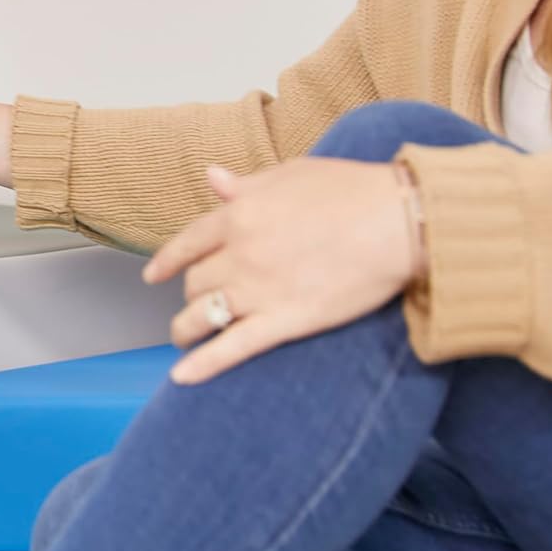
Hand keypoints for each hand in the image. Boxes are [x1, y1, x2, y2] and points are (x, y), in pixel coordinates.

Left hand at [142, 158, 416, 384]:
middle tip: (194, 302)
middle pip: (197, 282)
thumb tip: (212, 177)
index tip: (155, 275)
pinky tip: (183, 376)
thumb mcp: (289, 174)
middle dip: (190, 293)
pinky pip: (234, 348)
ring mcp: (260, 290)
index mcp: (238, 215)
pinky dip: (203, 365)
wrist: (396, 221)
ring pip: (205, 316)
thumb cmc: (349, 190)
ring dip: (187, 329)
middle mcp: (240, 254)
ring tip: (182, 336)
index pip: (188, 244)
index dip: (167, 262)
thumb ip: (246, 185)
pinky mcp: (286, 321)